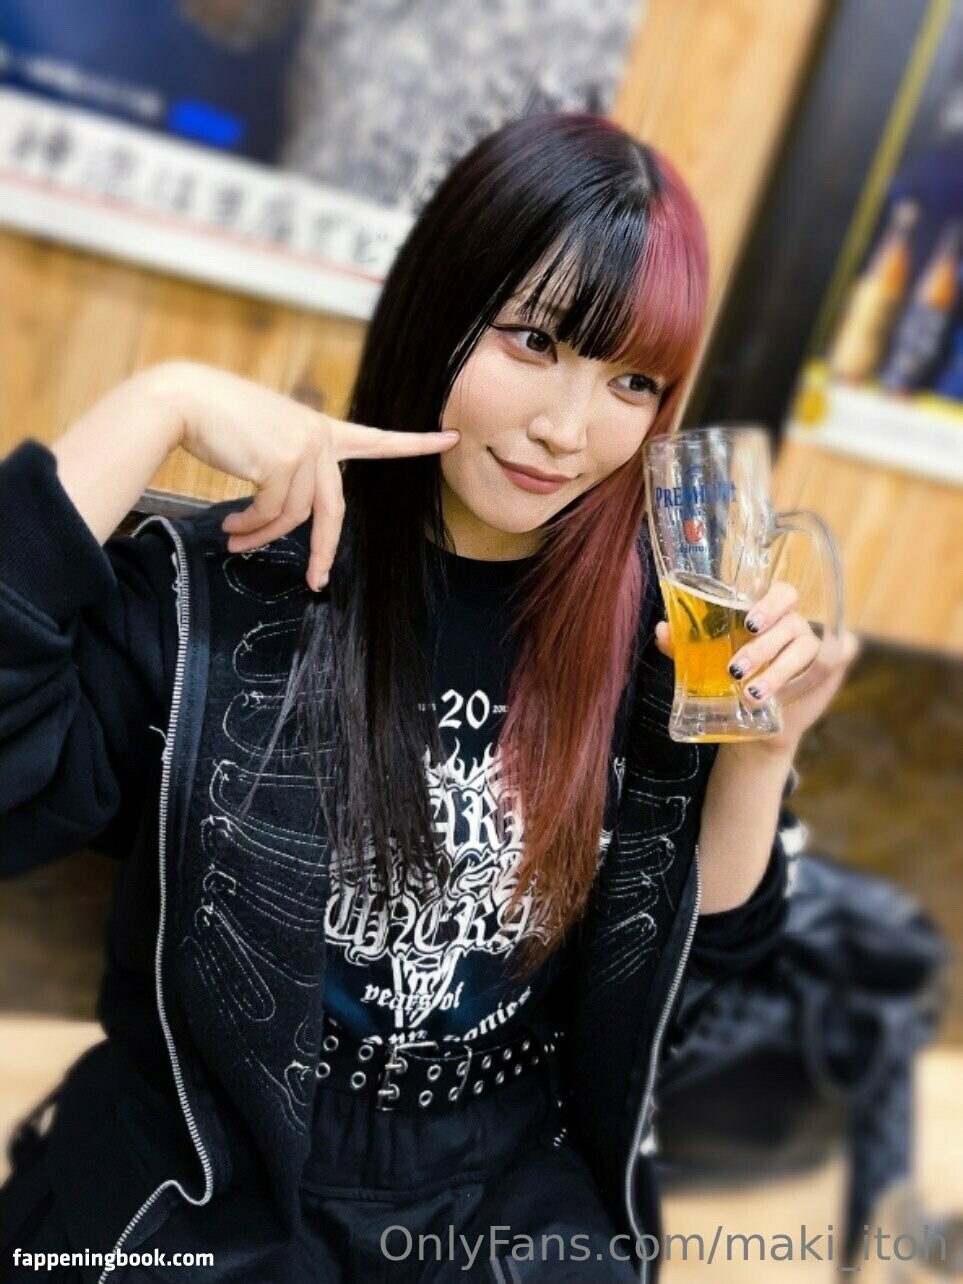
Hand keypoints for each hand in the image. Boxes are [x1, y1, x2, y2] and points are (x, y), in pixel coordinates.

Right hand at [146, 360, 459, 591]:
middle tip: (315, 581)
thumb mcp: (265, 442)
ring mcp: (304, 447)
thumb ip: (290, 469)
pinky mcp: (283, 461)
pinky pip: (272, 512)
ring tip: (235, 538)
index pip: (377, 438)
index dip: (415, 443)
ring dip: (262, 535)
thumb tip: (286, 517)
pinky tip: (231, 526)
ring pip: (295, 515)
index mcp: (322, 429)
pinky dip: (251, 527)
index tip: (450, 438)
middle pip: (333, 510)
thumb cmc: (218, 421)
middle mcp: (320, 435)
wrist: (183, 401)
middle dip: (322, 551)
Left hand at [654, 579, 860, 755]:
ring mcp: (817, 646)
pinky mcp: (831, 669)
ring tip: (750, 695)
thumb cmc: (731, 677)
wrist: (752, 718)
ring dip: (778, 673)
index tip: (749, 624)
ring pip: (806, 652)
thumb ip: (684, 644)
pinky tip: (799, 692)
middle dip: (764, 647)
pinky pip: (835, 662)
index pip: (782, 593)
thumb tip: (662, 630)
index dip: (770, 604)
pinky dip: (818, 675)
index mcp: (770, 615)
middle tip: (735, 669)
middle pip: (791, 624)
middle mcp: (795, 626)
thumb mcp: (706, 659)